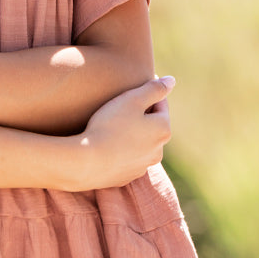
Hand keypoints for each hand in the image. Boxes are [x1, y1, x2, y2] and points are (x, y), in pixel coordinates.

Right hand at [66, 75, 174, 190]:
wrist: (87, 161)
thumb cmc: (110, 125)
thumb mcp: (132, 99)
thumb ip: (154, 88)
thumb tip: (172, 81)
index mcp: (163, 129)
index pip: (160, 105)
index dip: (146, 94)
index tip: (132, 87)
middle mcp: (158, 151)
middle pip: (152, 126)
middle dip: (141, 117)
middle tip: (119, 108)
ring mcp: (142, 166)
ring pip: (140, 144)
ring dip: (132, 135)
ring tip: (112, 127)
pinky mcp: (126, 177)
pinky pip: (126, 159)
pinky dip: (121, 151)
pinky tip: (106, 145)